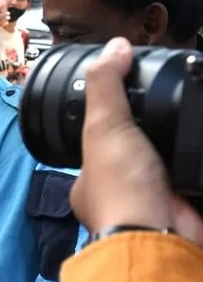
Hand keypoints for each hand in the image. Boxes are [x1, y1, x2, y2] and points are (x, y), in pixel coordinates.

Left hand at [70, 38, 202, 244]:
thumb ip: (105, 86)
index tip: (129, 99)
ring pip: (165, 167)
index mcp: (90, 179)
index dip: (112, 120)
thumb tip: (115, 47)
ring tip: (186, 127)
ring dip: (178, 149)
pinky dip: (198, 163)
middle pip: (136, 154)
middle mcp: (118, 194)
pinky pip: (192, 176)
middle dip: (150, 137)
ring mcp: (151, 203)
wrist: (159, 234)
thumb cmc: (121, 189)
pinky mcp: (183, 206)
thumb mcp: (103, 126)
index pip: (99, 142)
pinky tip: (202, 146)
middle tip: (164, 113)